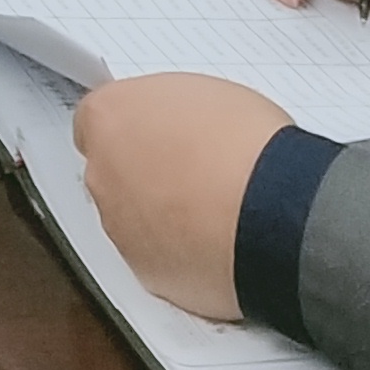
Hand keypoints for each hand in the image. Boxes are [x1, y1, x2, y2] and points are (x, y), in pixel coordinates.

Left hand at [73, 74, 296, 319]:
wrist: (272, 213)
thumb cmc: (248, 147)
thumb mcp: (207, 95)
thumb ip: (170, 110)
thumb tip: (178, 125)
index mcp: (110, 118)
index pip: (96, 119)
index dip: (133, 127)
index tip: (158, 133)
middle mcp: (102, 174)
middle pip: (110, 171)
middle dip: (143, 173)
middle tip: (193, 171)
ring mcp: (119, 228)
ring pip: (131, 219)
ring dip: (160, 216)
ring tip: (214, 210)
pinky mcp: (145, 274)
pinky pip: (158, 259)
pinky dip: (180, 254)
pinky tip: (218, 243)